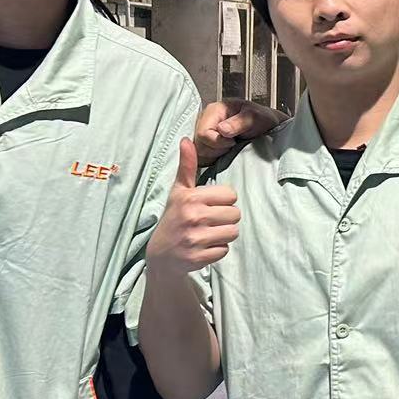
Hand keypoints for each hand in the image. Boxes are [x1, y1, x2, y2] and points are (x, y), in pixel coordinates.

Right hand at [148, 139, 239, 275]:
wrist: (162, 255)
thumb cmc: (174, 218)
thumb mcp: (179, 191)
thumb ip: (187, 166)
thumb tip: (186, 140)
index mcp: (191, 198)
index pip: (231, 195)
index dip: (223, 201)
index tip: (209, 206)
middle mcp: (193, 217)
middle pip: (235, 214)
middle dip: (225, 218)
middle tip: (208, 222)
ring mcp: (196, 239)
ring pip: (233, 232)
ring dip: (223, 234)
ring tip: (207, 233)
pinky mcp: (199, 258)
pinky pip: (225, 250)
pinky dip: (217, 250)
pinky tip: (203, 247)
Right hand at [194, 99, 284, 166]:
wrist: (268, 127)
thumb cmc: (261, 119)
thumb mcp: (254, 117)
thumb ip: (239, 122)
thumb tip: (221, 129)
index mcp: (214, 110)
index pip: (203, 133)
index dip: (217, 142)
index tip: (233, 142)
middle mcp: (206, 120)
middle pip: (199, 143)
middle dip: (216, 149)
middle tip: (232, 145)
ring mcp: (205, 133)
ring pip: (200, 151)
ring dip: (215, 153)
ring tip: (230, 148)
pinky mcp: (207, 144)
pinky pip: (202, 156)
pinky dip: (214, 158)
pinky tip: (225, 153)